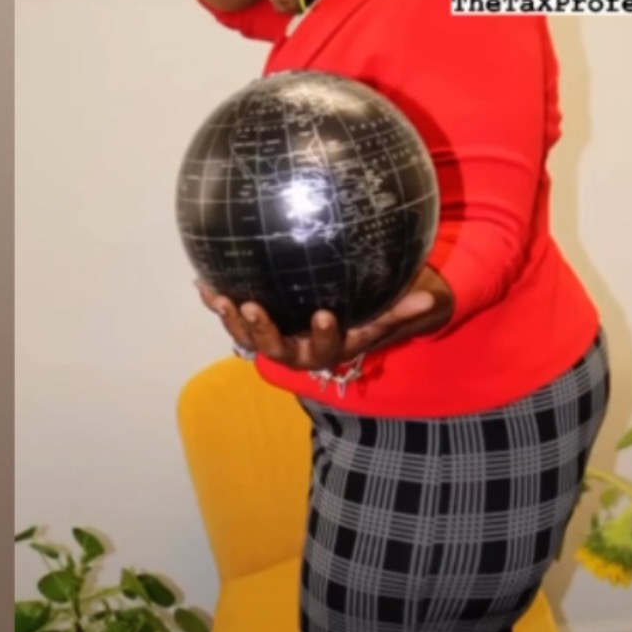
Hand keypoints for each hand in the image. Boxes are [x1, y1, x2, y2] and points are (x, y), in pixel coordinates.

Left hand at [195, 265, 454, 373]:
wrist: (352, 312)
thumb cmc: (376, 309)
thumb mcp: (394, 309)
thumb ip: (408, 307)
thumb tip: (428, 297)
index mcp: (332, 349)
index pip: (327, 348)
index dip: (323, 335)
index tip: (324, 313)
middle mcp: (300, 349)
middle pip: (278, 349)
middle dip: (263, 330)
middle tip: (252, 305)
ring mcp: (277, 336)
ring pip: (250, 336)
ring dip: (233, 319)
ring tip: (220, 297)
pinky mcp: (260, 319)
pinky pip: (236, 314)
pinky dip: (219, 301)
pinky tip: (203, 282)